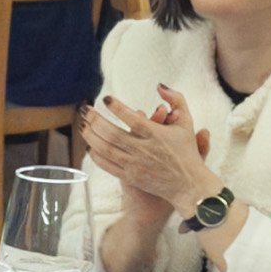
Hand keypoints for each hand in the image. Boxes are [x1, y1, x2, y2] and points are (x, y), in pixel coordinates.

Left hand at [80, 88, 213, 217]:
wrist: (188, 185)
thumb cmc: (187, 152)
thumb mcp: (187, 122)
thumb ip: (176, 100)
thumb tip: (159, 86)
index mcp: (157, 135)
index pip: (132, 119)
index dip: (117, 108)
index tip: (106, 98)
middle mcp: (144, 150)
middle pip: (113, 134)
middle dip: (95, 120)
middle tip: (85, 110)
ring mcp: (135, 165)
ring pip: (107, 149)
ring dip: (91, 136)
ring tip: (82, 125)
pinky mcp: (131, 177)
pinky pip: (108, 166)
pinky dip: (96, 156)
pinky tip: (90, 146)